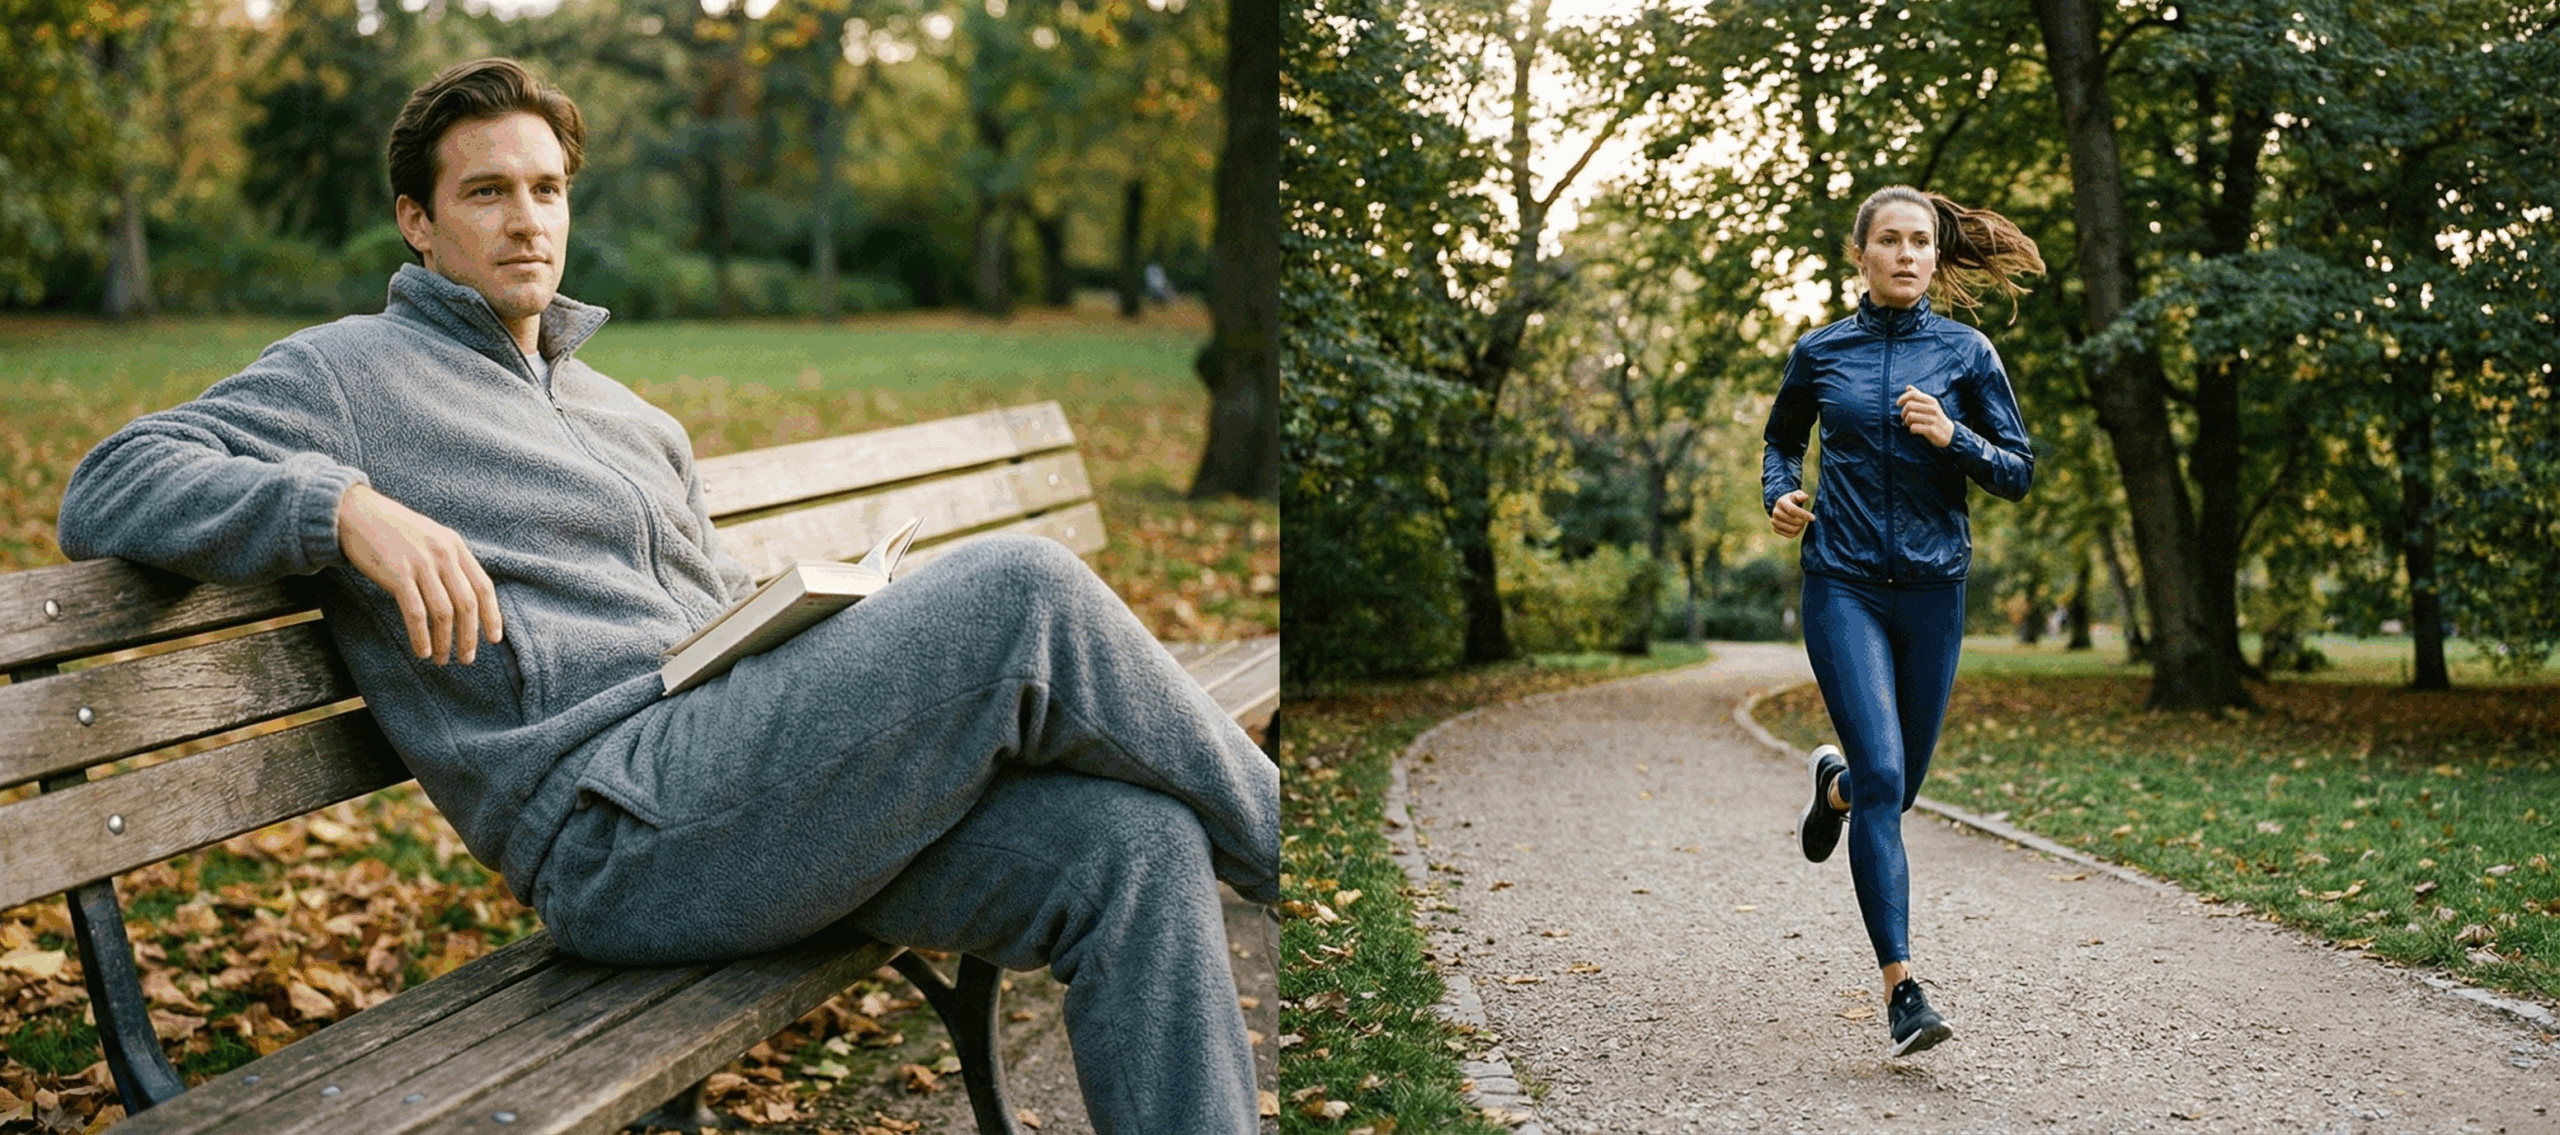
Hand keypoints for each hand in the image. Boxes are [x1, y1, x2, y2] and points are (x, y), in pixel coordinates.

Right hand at [337, 483, 502, 664]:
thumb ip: (450, 561)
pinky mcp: (397, 574)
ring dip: (445, 642)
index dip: (492, 615)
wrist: (356, 513)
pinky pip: (416, 613)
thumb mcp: (431, 537)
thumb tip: (466, 597)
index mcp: (455, 545)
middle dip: (470, 636)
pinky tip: (423, 651)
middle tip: (467, 659)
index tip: (494, 639)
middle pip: (467, 604)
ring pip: (443, 612)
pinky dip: (422, 637)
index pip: (483, 586)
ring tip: (442, 660)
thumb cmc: (394, 531)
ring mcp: (421, 564)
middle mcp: (443, 554)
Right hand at [1770, 489, 1813, 538]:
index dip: (1804, 514)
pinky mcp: (1776, 529)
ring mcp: (1774, 521)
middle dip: (1803, 521)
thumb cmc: (1793, 500)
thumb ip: (1802, 495)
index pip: (1792, 510)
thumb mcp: (1797, 494)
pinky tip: (1799, 527)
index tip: (1813, 518)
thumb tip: (1806, 497)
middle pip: (1793, 520)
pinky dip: (1797, 532)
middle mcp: (1775, 512)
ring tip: (1803, 522)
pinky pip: (1789, 535)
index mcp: (1780, 501)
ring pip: (1792, 529)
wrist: (1783, 508)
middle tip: (1808, 519)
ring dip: (1801, 527)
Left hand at [1895, 385, 1955, 447]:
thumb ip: (1919, 396)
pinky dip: (1911, 429)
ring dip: (1906, 422)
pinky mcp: (1932, 430)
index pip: (1913, 394)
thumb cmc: (1935, 418)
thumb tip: (1908, 386)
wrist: (1949, 433)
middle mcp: (1933, 408)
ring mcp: (1933, 419)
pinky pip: (1914, 427)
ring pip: (1910, 416)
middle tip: (1905, 418)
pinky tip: (1914, 431)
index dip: (1902, 398)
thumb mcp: (1930, 405)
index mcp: (1931, 401)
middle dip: (1903, 413)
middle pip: (1909, 405)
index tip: (1898, 404)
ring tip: (1910, 425)